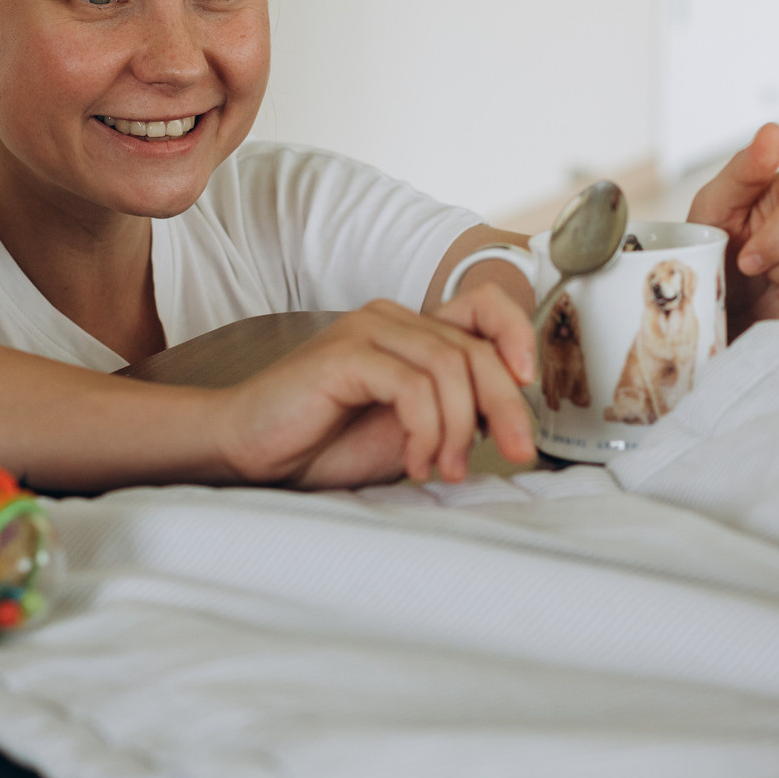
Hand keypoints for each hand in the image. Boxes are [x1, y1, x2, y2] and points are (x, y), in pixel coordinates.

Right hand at [210, 298, 536, 487]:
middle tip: (514, 452)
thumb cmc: (322, 443)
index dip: (516, 334)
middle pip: (476, 349)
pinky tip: (412, 462)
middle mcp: (391, 320)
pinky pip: (412, 386)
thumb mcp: (407, 430)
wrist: (250, 451)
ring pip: (450, 368)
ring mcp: (367, 331)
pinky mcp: (346, 355)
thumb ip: (452, 412)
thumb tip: (508, 419)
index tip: (528, 383)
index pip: (482, 307)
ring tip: (444, 470)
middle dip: (505, 407)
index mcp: (410, 332)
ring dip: (458, 429)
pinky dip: (425, 430)